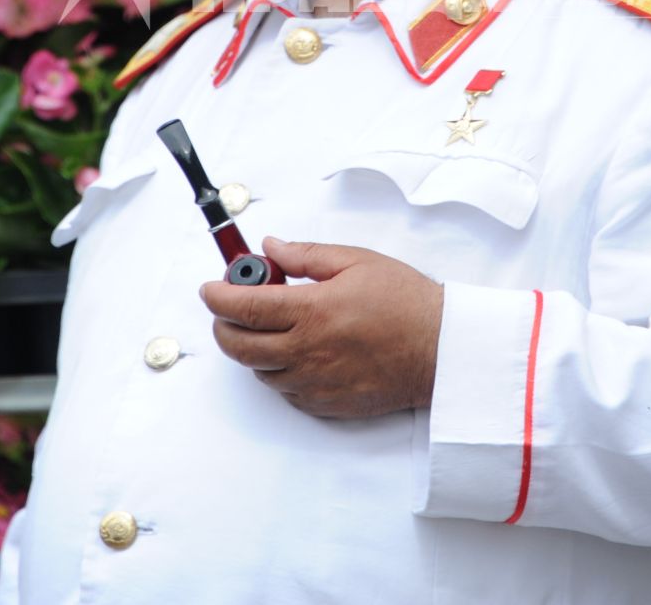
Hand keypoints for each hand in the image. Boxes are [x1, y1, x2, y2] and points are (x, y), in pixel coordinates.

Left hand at [200, 236, 444, 418]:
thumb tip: (271, 248)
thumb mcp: (356, 261)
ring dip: (253, 349)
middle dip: (224, 326)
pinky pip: (286, 391)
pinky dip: (279, 372)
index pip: (244, 307)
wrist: (439, 349)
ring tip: (272, 328)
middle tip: (230, 310)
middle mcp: (306, 351)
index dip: (218, 297)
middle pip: (239, 347)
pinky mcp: (325, 404)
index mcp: (311, 312)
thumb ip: (306, 255)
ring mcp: (314, 382)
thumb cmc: (405, 303)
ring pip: (260, 371)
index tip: (211, 289)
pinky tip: (296, 353)